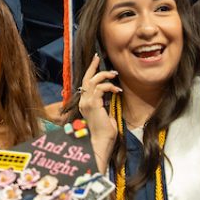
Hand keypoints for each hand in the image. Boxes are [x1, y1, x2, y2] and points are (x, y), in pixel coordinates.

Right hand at [76, 54, 120, 171]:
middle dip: (92, 66)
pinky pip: (100, 88)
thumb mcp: (105, 114)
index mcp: (84, 103)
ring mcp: (86, 102)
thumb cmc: (105, 132)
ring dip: (105, 75)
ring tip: (114, 75)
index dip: (90, 72)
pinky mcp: (93, 104)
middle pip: (86, 78)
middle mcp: (83, 101)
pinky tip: (117, 90)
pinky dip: (109, 86)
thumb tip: (110, 95)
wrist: (102, 142)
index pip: (85, 83)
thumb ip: (104, 104)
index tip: (96, 62)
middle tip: (98, 57)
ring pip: (93, 81)